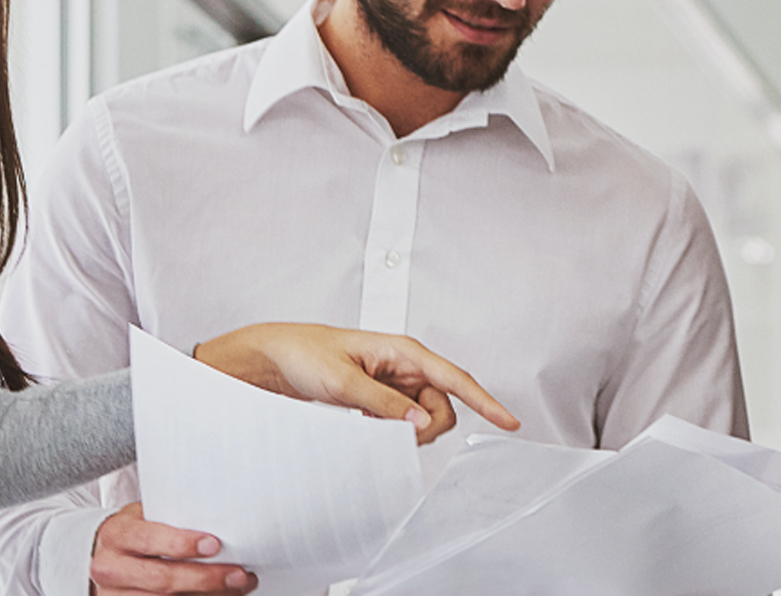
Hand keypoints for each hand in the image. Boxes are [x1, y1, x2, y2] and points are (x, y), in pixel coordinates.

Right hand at [90, 502, 254, 594]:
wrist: (105, 555)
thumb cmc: (135, 531)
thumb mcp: (145, 516)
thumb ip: (171, 519)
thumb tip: (222, 523)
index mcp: (116, 535)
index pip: (148, 540)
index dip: (181, 544)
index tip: (214, 545)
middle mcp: (110, 568)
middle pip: (161, 579)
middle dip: (204, 578)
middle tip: (237, 574)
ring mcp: (114, 595)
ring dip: (208, 595)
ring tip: (238, 587)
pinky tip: (220, 595)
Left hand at [194, 324, 519, 444]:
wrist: (271, 359)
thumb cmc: (304, 354)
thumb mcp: (343, 381)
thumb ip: (385, 404)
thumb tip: (420, 424)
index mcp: (402, 350)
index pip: (455, 378)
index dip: (485, 401)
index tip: (508, 421)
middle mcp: (403, 364)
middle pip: (442, 404)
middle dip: (427, 424)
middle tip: (390, 429)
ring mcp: (393, 381)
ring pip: (423, 416)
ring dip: (406, 429)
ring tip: (370, 422)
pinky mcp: (380, 396)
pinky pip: (403, 420)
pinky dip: (392, 430)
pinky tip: (367, 425)